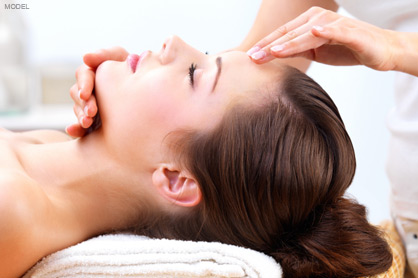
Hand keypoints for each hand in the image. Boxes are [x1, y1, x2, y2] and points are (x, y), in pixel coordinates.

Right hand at [66, 47, 128, 136]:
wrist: (153, 91)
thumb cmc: (137, 70)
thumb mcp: (124, 59)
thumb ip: (106, 55)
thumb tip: (85, 57)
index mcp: (95, 72)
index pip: (83, 75)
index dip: (84, 85)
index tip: (86, 94)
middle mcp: (91, 89)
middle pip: (78, 94)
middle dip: (83, 103)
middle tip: (91, 112)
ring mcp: (91, 106)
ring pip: (79, 110)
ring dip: (81, 116)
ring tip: (87, 122)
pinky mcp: (94, 122)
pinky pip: (81, 126)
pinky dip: (76, 129)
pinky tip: (73, 131)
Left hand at [247, 7, 397, 70]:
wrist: (379, 50)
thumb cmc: (346, 50)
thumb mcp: (315, 52)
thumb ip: (296, 51)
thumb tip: (272, 56)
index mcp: (308, 23)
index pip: (282, 35)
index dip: (265, 46)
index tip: (249, 57)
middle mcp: (318, 19)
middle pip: (289, 35)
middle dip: (270, 47)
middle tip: (253, 57)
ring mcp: (333, 24)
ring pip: (306, 34)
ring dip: (289, 43)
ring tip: (273, 52)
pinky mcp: (350, 31)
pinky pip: (335, 31)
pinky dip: (326, 31)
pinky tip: (314, 31)